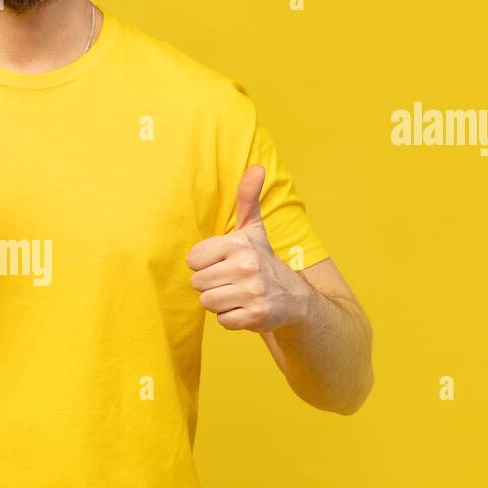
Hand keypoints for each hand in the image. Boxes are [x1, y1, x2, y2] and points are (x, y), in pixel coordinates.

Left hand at [186, 165, 308, 331]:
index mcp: (240, 244)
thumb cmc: (263, 260)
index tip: (223, 263)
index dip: (204, 264)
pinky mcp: (256, 317)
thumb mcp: (254, 230)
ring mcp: (253, 293)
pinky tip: (245, 308)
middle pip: (198, 283)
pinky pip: (222, 321)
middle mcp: (248, 266)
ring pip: (207, 302)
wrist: (294, 298)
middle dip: (211, 285)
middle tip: (231, 281)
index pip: (193, 260)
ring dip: (220, 302)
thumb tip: (257, 167)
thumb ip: (247, 199)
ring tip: (237, 294)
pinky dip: (231, 318)